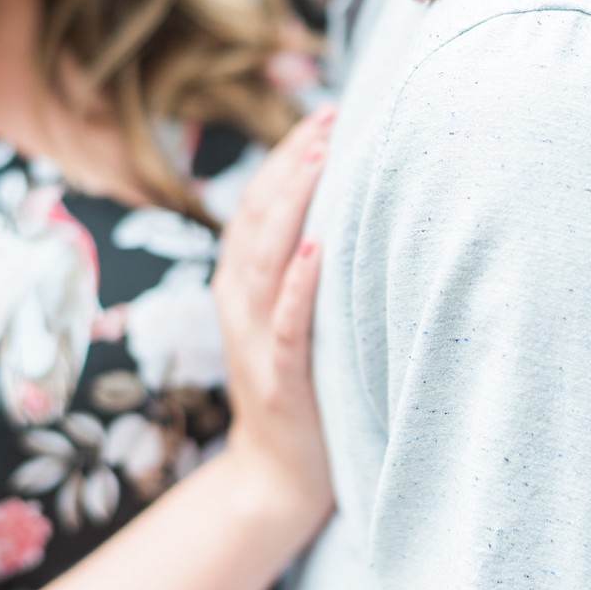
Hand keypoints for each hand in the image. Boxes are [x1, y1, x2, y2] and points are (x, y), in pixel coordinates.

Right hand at [213, 106, 335, 532]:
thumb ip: (303, 265)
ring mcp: (257, 342)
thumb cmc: (303, 386)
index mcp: (243, 283)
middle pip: (258, 218)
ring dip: (293, 206)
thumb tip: (348, 203)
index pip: (258, 201)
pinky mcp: (281, 380)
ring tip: (322, 160)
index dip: (288, 154)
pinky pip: (288, 326)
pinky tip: (319, 250)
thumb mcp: (294, 315)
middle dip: (293, 163)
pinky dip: (299, 286)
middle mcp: (241, 303)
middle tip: (332, 118)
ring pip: (266, 260)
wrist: (280, 476)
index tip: (328, 113)